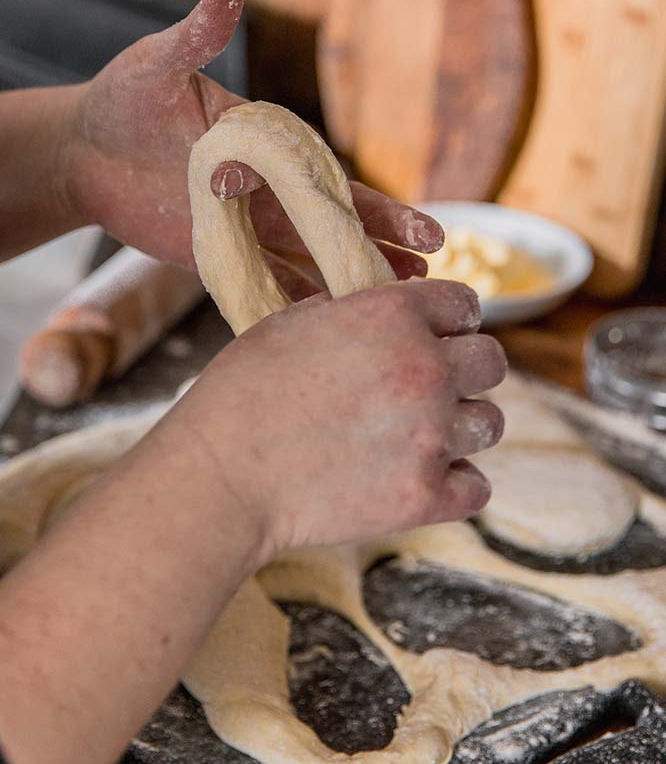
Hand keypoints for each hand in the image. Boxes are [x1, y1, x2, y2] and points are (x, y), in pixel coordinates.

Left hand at [66, 0, 442, 288]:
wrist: (83, 150)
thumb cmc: (125, 98)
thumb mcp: (160, 64)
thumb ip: (199, 36)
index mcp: (272, 147)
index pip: (337, 181)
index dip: (382, 209)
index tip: (427, 232)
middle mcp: (269, 189)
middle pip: (337, 225)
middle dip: (383, 247)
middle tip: (433, 273)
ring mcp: (245, 226)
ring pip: (310, 259)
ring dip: (349, 280)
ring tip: (394, 302)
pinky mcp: (216, 255)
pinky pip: (262, 284)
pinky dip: (292, 304)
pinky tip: (324, 328)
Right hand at [182, 278, 505, 556]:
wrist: (222, 474)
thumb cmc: (243, 391)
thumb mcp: (293, 322)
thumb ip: (351, 312)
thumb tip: (379, 313)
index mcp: (394, 316)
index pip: (464, 303)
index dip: (452, 319)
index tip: (441, 336)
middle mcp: (425, 369)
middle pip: (492, 361)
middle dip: (467, 370)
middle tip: (431, 388)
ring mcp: (431, 436)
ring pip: (489, 423)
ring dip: (461, 426)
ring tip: (420, 435)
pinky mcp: (425, 496)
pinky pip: (477, 486)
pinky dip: (455, 484)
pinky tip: (423, 477)